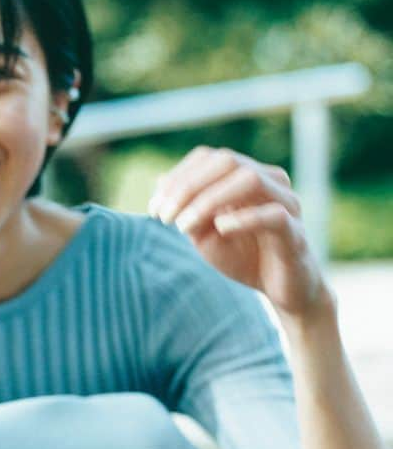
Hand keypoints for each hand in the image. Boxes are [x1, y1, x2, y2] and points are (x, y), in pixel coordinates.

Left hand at [149, 146, 328, 321]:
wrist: (281, 290)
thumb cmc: (242, 256)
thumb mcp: (204, 235)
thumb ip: (187, 210)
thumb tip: (160, 182)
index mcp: (246, 176)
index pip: (209, 158)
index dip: (177, 178)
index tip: (153, 209)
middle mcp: (269, 181)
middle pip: (227, 161)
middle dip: (188, 186)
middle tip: (163, 217)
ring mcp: (285, 203)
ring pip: (249, 180)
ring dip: (208, 200)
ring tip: (182, 225)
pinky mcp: (295, 231)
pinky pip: (273, 215)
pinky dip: (243, 218)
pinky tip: (220, 228)